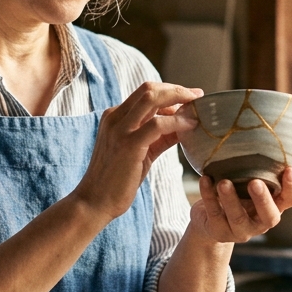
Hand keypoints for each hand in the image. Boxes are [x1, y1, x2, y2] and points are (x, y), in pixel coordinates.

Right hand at [70, 82, 202, 220]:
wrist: (94, 202)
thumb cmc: (117, 180)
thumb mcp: (140, 152)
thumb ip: (159, 137)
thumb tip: (183, 127)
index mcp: (114, 117)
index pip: (145, 93)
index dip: (170, 91)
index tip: (190, 96)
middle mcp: (115, 117)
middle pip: (149, 89)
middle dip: (177, 89)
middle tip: (197, 95)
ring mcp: (120, 129)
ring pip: (152, 98)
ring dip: (179, 99)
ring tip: (197, 108)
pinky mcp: (129, 144)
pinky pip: (158, 124)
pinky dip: (177, 121)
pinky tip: (190, 126)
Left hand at [190, 168, 291, 243]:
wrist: (208, 220)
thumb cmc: (236, 193)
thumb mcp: (248, 182)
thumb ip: (257, 167)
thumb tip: (259, 125)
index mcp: (273, 206)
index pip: (290, 200)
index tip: (289, 169)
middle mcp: (260, 222)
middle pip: (269, 216)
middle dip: (262, 199)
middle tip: (255, 182)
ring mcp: (240, 230)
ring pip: (238, 218)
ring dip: (231, 199)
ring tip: (223, 182)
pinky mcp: (220, 232)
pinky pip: (214, 214)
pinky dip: (208, 196)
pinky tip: (205, 180)